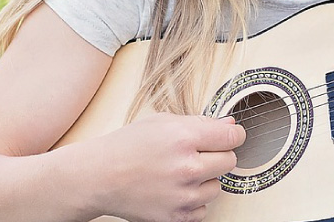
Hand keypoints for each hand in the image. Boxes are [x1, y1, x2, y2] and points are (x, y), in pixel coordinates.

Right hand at [94, 113, 245, 221]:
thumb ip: (201, 122)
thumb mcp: (164, 122)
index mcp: (184, 138)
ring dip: (206, 179)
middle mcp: (187, 167)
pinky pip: (204, 209)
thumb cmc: (128, 146)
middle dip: (219, 154)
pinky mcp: (176, 217)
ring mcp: (182, 195)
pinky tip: (176, 188)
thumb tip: (230, 125)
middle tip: (200, 152)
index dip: (234, 133)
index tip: (229, 135)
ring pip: (218, 186)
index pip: (233, 136)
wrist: (100, 177)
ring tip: (182, 171)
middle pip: (230, 161)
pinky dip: (194, 200)